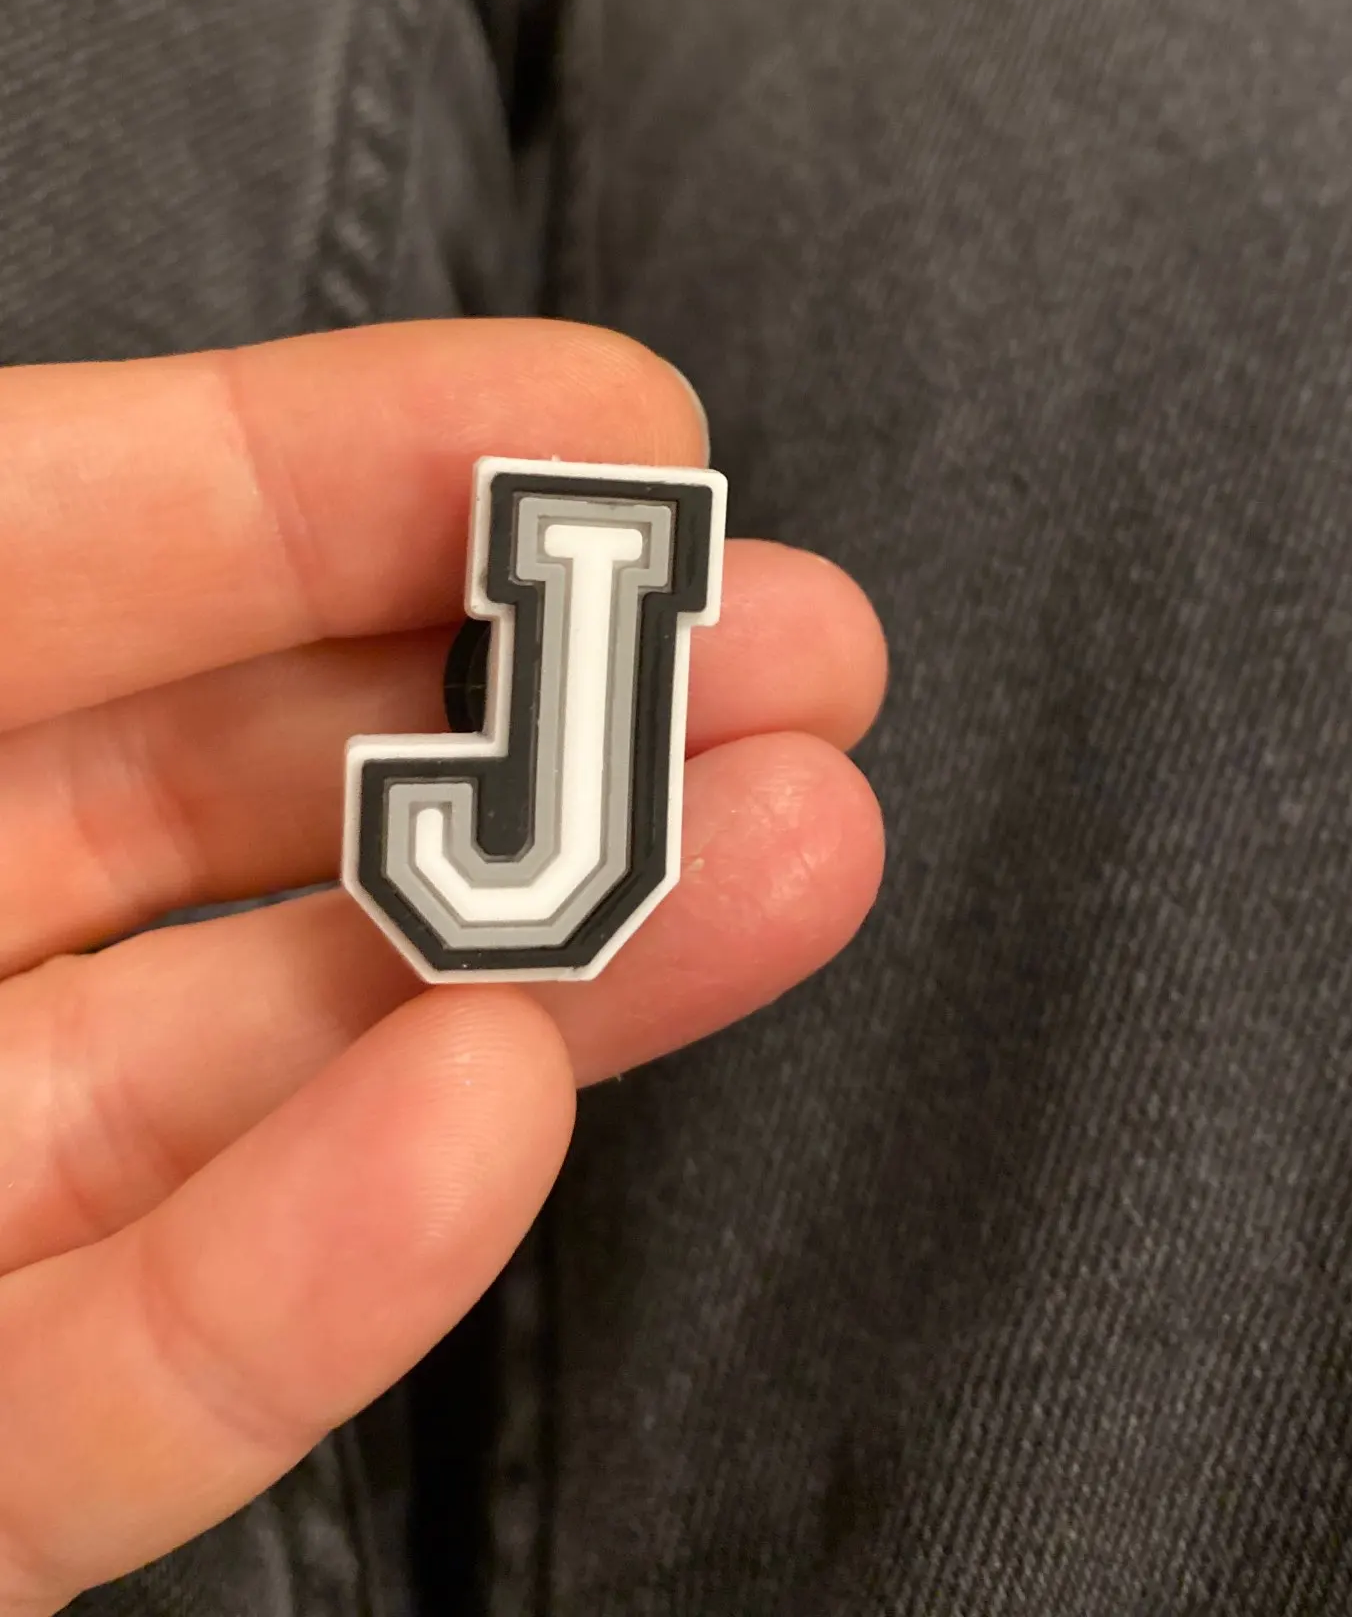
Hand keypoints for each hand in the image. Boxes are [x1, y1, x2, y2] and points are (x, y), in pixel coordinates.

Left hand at [0, 322, 885, 1613]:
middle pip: (236, 820)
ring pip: (254, 1091)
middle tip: (805, 653)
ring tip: (804, 849)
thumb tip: (301, 553)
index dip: (348, 469)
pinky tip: (501, 1117)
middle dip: (542, 717)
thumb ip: (0, 547)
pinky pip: (113, 1398)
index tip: (617, 419)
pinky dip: (311, 1281)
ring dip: (540, 972)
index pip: (80, 556)